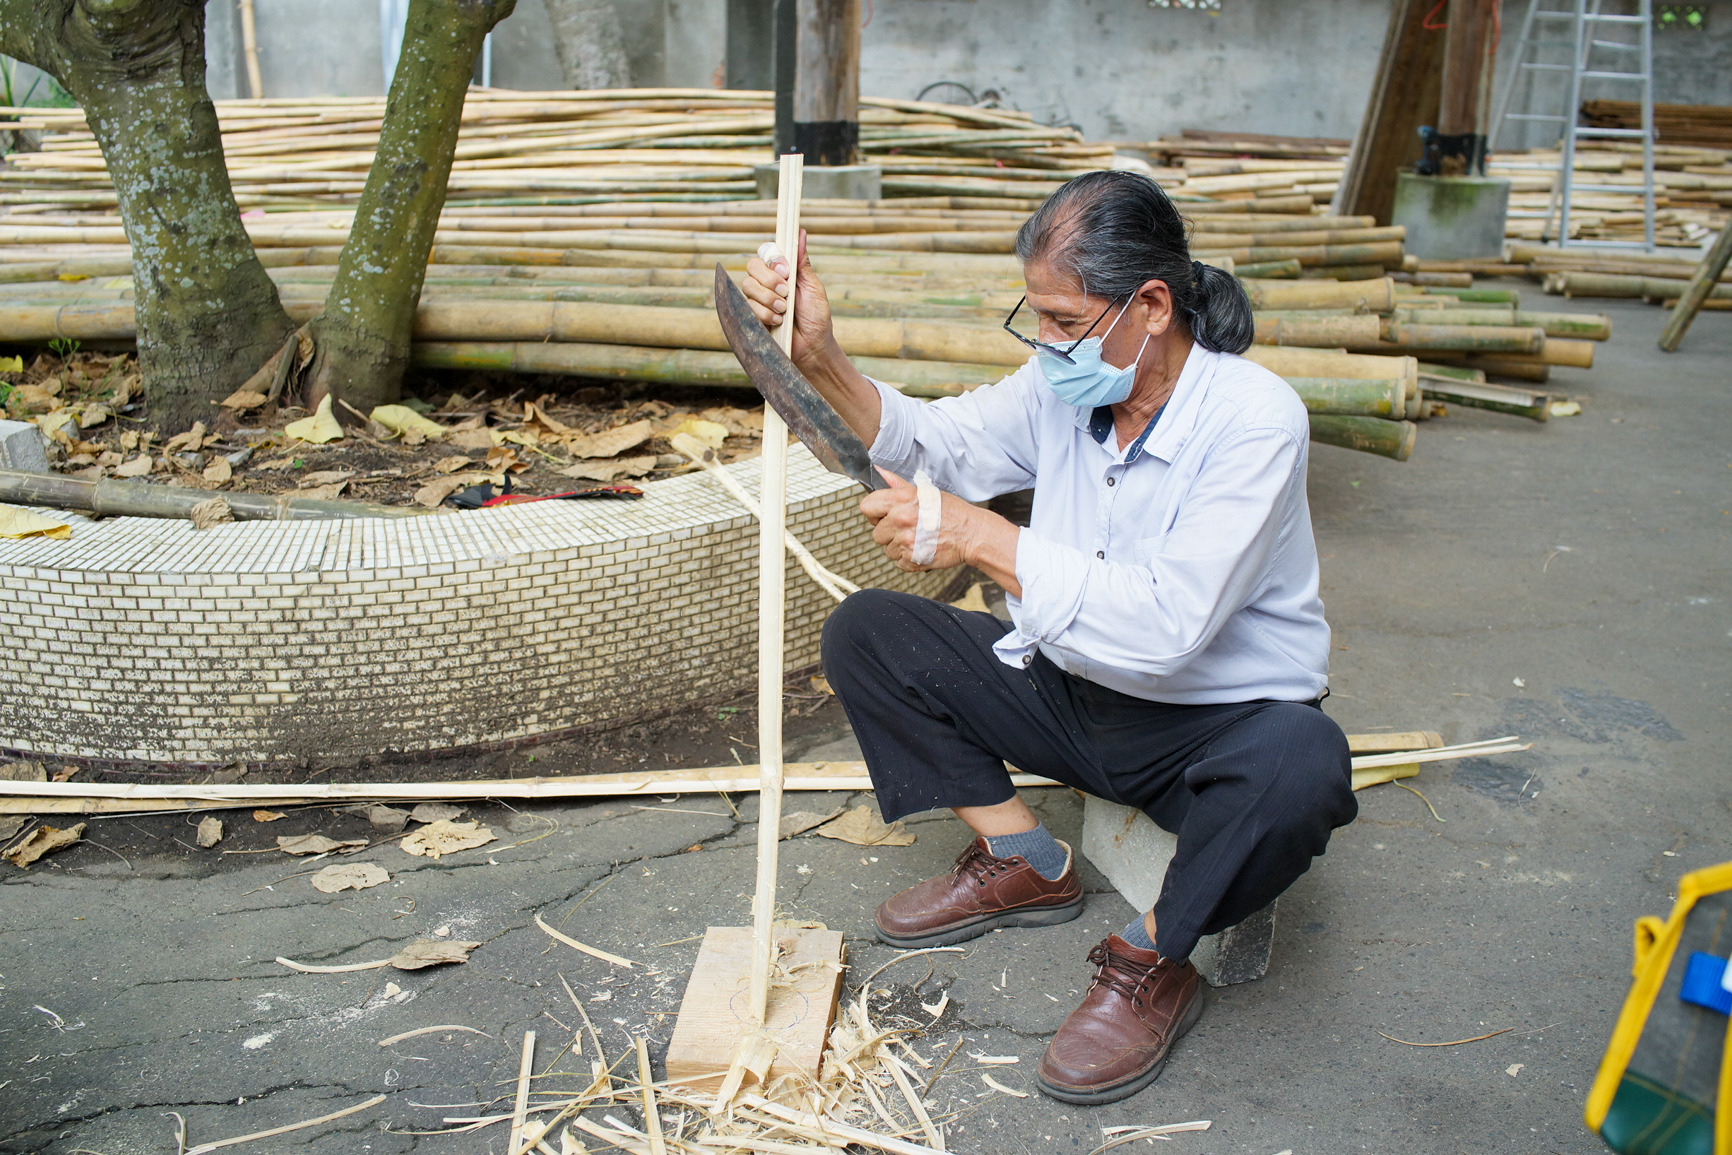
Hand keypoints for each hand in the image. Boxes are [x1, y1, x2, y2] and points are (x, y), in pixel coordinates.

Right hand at [740, 229, 836, 368]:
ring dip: (769, 299)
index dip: (772, 257)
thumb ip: (802, 262)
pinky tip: (778, 322)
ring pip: (747, 286)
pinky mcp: (751, 317)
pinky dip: (765, 314)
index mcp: (782, 272)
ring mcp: (757, 300)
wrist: (813, 347)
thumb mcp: (813, 287)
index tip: (786, 270)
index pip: (766, 252)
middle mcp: (766, 283)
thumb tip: (800, 234)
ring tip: (784, 311)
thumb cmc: (816, 317)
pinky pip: (747, 307)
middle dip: (770, 279)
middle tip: (786, 293)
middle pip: (752, 266)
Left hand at [862, 468, 1017, 575]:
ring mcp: (906, 541)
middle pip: (876, 532)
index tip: (884, 516)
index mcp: (901, 499)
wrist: (971, 534)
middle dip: (890, 533)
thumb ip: (898, 484)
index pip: (866, 507)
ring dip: (900, 547)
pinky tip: (922, 548)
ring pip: (887, 550)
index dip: (875, 513)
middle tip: (909, 528)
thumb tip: (879, 471)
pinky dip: (909, 559)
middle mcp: (901, 519)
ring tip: (918, 538)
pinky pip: (898, 563)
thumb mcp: (925, 491)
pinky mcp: (912, 559)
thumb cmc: (951, 512)